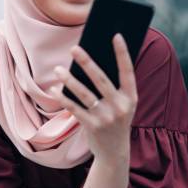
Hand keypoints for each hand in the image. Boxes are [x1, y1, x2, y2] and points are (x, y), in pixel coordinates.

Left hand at [49, 33, 137, 164]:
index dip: (123, 53)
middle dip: (87, 62)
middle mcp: (120, 106)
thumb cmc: (116, 120)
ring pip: (84, 94)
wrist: (114, 152)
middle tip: (73, 48)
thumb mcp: (122, 104)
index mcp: (131, 97)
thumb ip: (113, 87)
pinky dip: (64, 97)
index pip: (127, 70)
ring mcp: (106, 117)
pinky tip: (55, 89)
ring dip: (69, 80)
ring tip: (58, 70)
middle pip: (101, 79)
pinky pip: (75, 108)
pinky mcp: (93, 126)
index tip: (116, 35)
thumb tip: (92, 62)